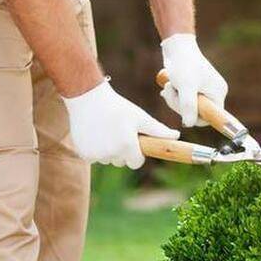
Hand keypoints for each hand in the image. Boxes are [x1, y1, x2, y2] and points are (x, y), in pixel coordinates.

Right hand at [62, 78, 179, 166]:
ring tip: (106, 130)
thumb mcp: (139, 117)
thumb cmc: (118, 107)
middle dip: (122, 151)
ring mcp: (96, 155)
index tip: (133, 141)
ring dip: (108, 150)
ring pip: (107, 159)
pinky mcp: (84, 154)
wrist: (88, 98)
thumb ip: (158, 130)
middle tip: (118, 131)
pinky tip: (95, 133)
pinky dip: (95, 148)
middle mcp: (111, 153)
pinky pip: (94, 157)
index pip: (136, 163)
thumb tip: (176, 136)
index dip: (137, 153)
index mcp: (127, 145)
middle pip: (121, 162)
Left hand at [159, 33, 227, 126]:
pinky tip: (168, 88)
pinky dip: (175, 96)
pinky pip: (185, 100)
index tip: (182, 107)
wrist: (176, 46)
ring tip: (169, 87)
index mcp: (218, 93)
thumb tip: (189, 124)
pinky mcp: (195, 87)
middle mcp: (214, 92)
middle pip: (197, 113)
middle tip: (170, 92)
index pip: (210, 117)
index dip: (194, 116)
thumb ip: (188, 107)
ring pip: (188, 107)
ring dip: (175, 99)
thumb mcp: (185, 87)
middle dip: (180, 105)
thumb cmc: (183, 64)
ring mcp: (205, 89)